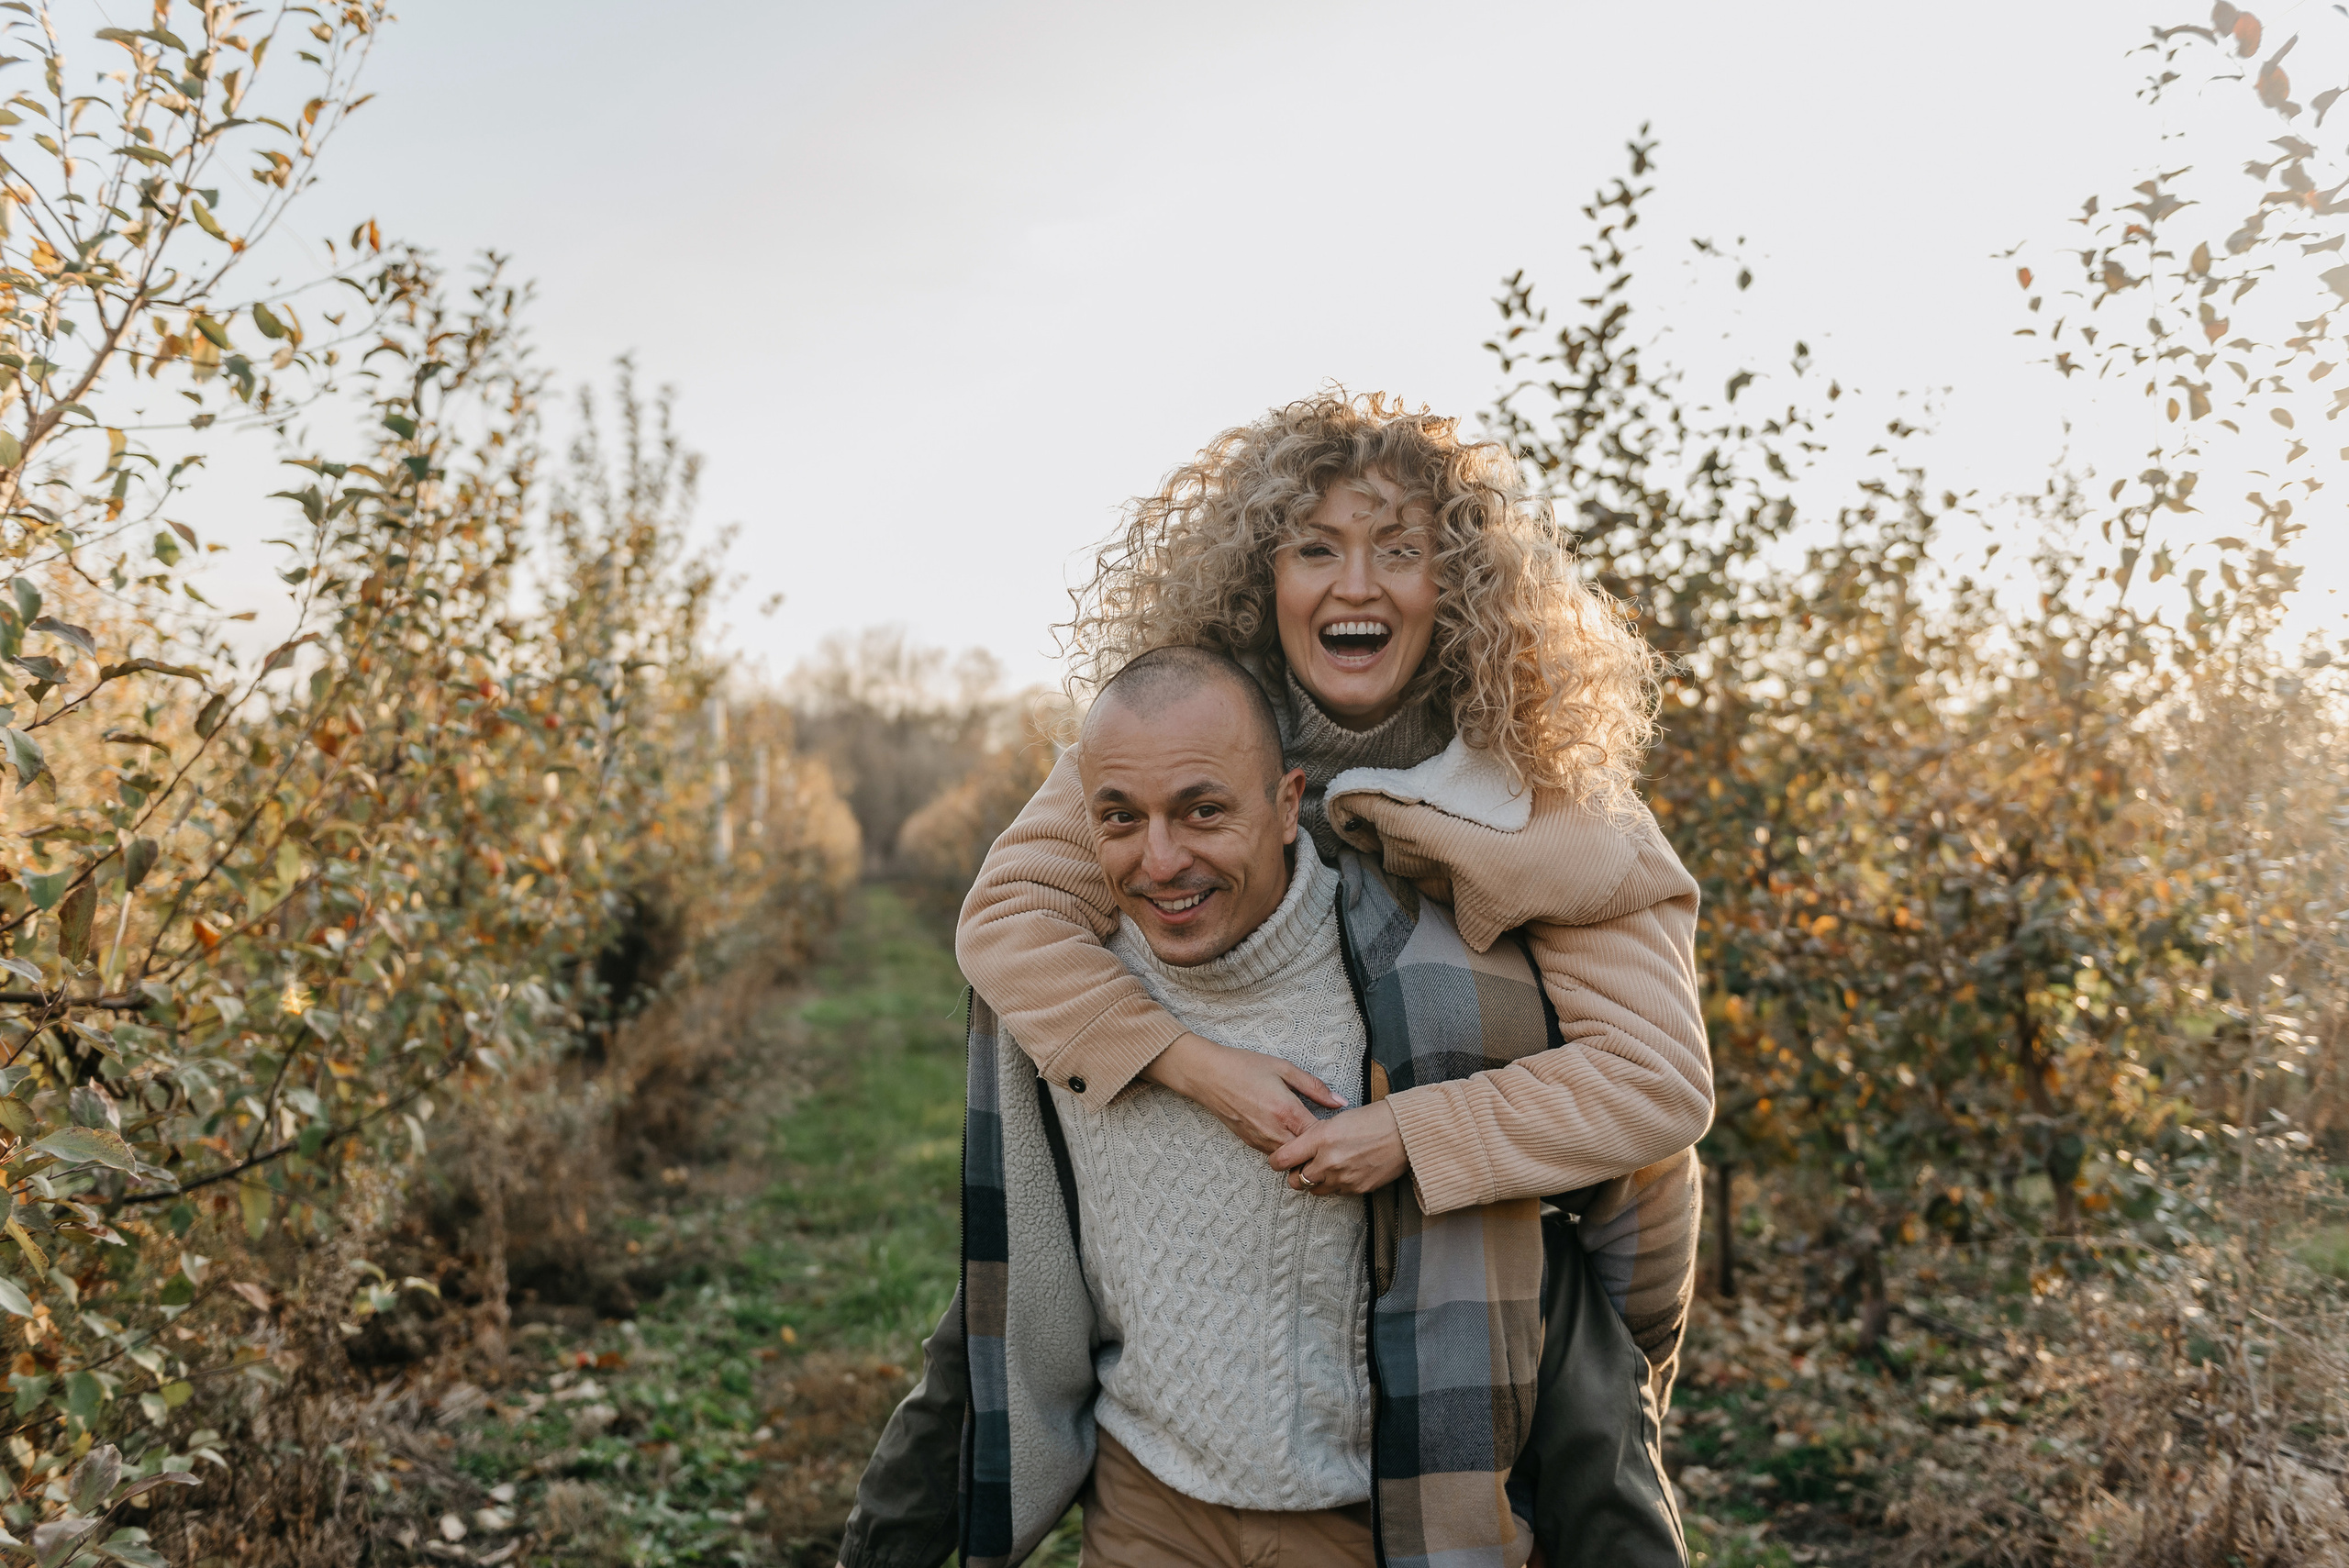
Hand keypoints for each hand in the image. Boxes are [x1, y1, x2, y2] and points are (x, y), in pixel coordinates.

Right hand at [1142, 1031, 1345, 1152]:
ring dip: (1302, 1152)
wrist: (1207, 1075)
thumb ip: (1314, 1087)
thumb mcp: (1284, 1068)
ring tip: (1312, 1139)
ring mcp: (1260, 1140)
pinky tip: (1290, 1134)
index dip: (1333, 1136)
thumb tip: (1340, 1102)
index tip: (1341, 1129)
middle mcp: (1274, 1131)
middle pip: (1307, 1154)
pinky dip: (1285, 1149)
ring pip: (1290, 1158)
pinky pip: (1274, 1153)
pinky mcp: (1250, 1143)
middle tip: (1330, 1140)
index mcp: (1287, 1111)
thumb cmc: (1244, 1067)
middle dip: (1319, 1149)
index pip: (1320, 1137)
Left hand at [1270, 1101, 1405, 1194]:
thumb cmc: (1374, 1120)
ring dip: (1315, 1181)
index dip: (1277, 1160)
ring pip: (1314, 1190)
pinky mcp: (1356, 1189)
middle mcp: (1329, 1161)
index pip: (1282, 1159)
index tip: (1278, 1159)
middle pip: (1296, 1180)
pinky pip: (1336, 1193)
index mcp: (1321, 1138)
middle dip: (1296, 1174)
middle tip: (1302, 1165)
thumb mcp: (1336, 1120)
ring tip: (1325, 1168)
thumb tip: (1300, 1147)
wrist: (1404, 1133)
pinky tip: (1344, 1170)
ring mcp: (1343, 1178)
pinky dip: (1335, 1184)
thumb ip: (1315, 1135)